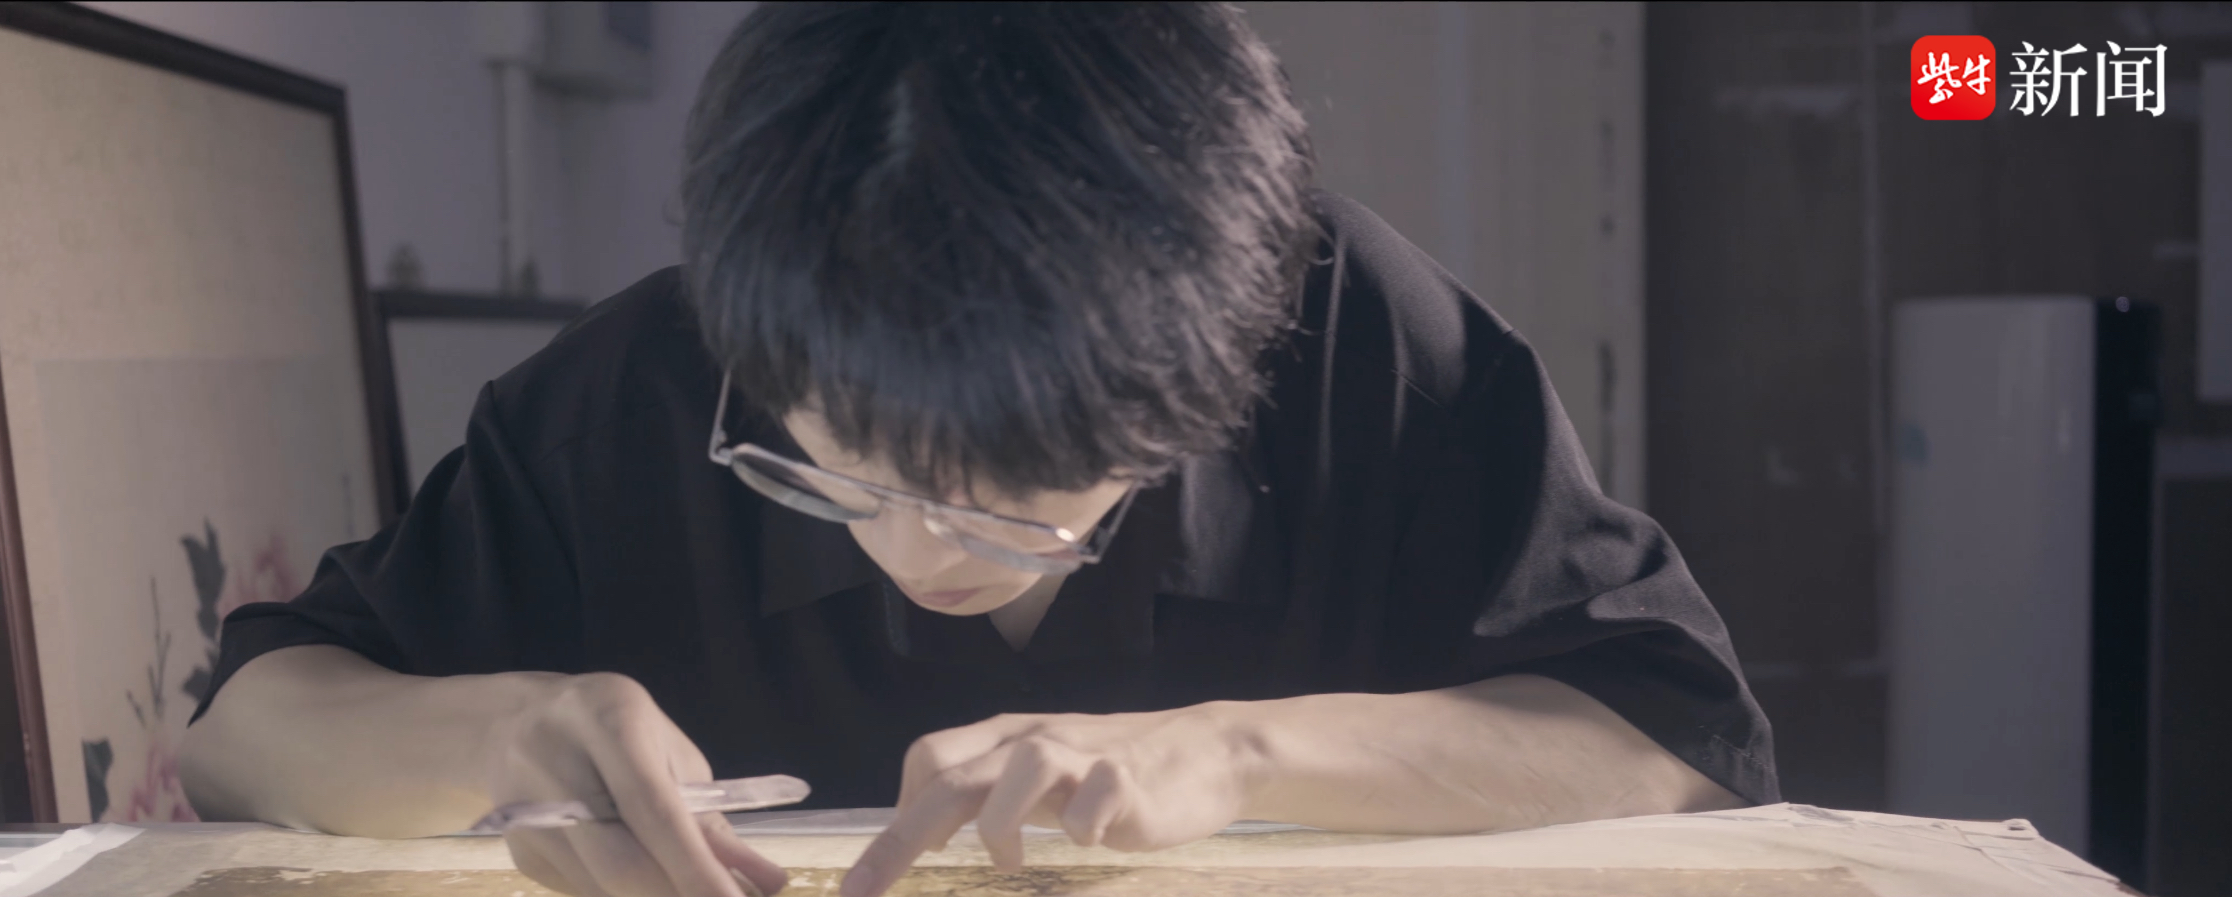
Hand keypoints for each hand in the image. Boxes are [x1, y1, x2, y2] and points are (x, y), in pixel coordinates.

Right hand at [485, 673, 787, 896]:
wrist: (512, 722)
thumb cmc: (616, 732)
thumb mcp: (669, 754)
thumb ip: (712, 817)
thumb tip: (766, 884)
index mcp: (612, 724)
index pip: (655, 811)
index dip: (696, 868)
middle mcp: (560, 766)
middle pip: (621, 863)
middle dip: (676, 895)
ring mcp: (528, 816)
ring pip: (601, 889)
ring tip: (692, 887)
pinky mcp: (522, 854)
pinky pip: (584, 892)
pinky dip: (624, 895)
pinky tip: (648, 878)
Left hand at [839, 703, 1264, 896]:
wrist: (1206, 750)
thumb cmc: (1113, 768)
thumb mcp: (1040, 773)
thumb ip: (990, 791)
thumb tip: (927, 829)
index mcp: (1008, 737)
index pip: (930, 757)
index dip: (897, 812)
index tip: (879, 868)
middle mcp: (1034, 739)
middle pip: (952, 776)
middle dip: (899, 839)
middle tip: (864, 891)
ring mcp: (1082, 755)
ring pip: (1019, 770)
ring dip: (999, 826)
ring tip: (1011, 860)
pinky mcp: (1128, 779)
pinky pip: (1093, 801)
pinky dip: (1082, 826)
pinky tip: (1091, 839)